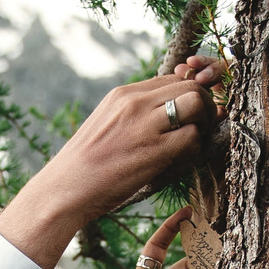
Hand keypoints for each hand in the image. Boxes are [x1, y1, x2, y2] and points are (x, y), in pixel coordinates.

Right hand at [0, 57, 225, 268]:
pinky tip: (182, 160)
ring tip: (193, 142)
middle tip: (200, 128)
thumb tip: (160, 117)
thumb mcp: (105, 125)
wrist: (65, 190)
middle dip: (204, 105)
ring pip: (196, 102)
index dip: (187, 95)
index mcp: (123, 94)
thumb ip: (132, 115)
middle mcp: (134, 102)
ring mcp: (144, 124)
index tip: (188, 116)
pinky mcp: (153, 151)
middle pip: (190, 85)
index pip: (172, 78)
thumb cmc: (85, 165)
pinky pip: (192, 137)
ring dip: (204, 122)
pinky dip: (196, 148)